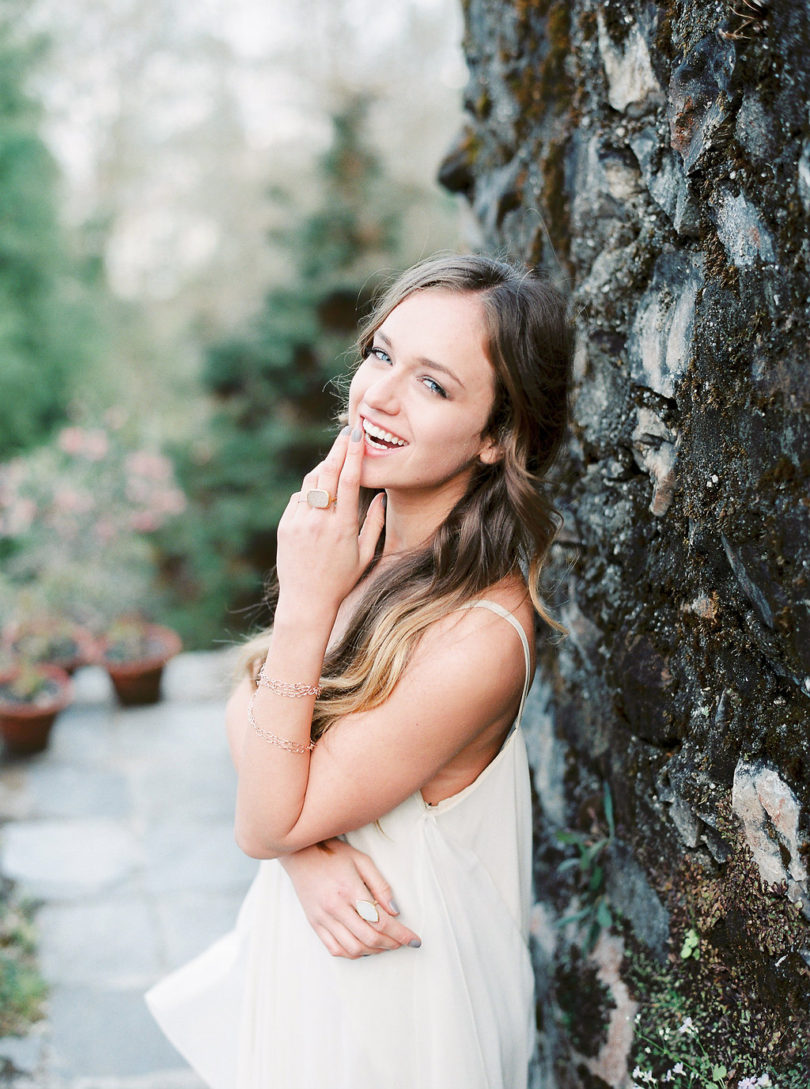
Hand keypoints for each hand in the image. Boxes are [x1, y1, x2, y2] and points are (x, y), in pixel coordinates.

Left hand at [275, 427, 385, 616]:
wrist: (306, 601)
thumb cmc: (341, 580)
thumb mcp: (365, 555)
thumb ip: (376, 524)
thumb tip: (380, 496)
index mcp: (342, 527)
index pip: (348, 480)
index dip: (353, 453)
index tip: (357, 434)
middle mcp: (319, 521)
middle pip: (327, 472)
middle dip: (338, 448)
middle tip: (348, 431)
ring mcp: (298, 522)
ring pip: (311, 481)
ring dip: (324, 467)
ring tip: (336, 460)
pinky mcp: (285, 525)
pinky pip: (299, 497)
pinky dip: (310, 490)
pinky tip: (320, 493)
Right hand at [280, 838, 421, 958]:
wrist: (300, 854)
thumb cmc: (333, 854)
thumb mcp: (362, 861)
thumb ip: (380, 886)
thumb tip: (395, 911)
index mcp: (349, 890)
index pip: (380, 921)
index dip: (401, 933)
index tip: (414, 940)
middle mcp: (335, 908)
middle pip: (369, 937)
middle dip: (391, 944)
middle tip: (402, 943)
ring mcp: (322, 918)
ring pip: (353, 948)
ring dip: (374, 951)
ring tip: (386, 945)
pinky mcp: (314, 924)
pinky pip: (335, 949)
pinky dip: (352, 953)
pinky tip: (363, 947)